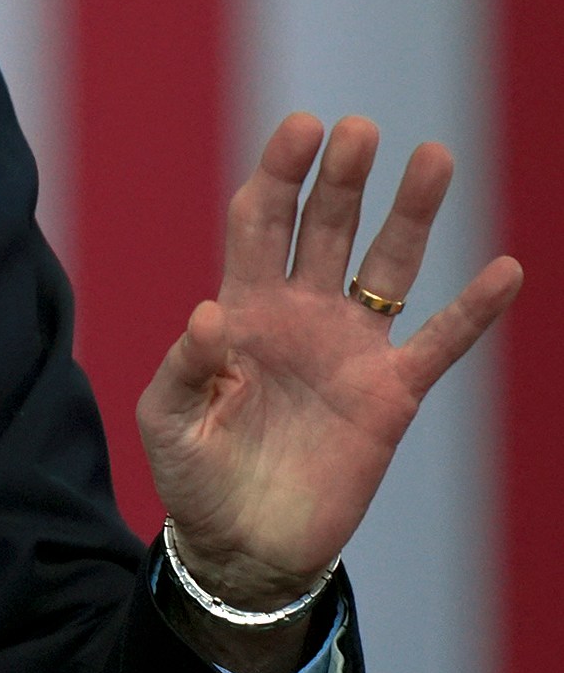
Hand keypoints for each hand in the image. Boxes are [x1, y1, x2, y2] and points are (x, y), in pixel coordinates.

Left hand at [139, 114, 522, 613]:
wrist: (241, 545)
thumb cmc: (193, 476)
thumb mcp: (168, 420)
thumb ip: (185, 366)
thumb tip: (210, 314)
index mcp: (241, 307)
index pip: (260, 221)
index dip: (278, 173)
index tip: (301, 127)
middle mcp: (299, 315)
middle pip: (325, 227)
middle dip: (342, 178)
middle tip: (361, 129)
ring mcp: (349, 349)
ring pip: (387, 266)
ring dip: (411, 214)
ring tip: (434, 156)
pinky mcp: (390, 395)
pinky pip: (439, 344)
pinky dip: (473, 310)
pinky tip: (505, 269)